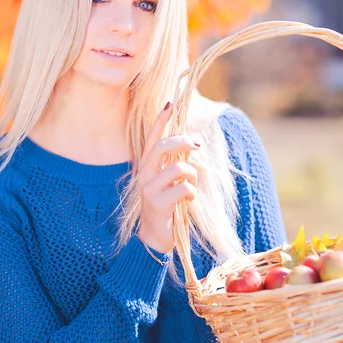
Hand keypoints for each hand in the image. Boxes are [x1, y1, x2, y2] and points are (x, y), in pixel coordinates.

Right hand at [137, 102, 200, 254]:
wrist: (154, 238)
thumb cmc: (166, 206)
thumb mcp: (170, 181)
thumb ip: (176, 163)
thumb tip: (192, 142)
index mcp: (147, 167)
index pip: (152, 138)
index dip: (160, 120)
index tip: (170, 104)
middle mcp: (144, 175)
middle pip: (162, 147)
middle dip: (182, 141)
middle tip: (197, 145)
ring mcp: (149, 189)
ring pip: (178, 168)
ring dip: (192, 176)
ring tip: (191, 187)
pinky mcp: (157, 204)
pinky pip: (184, 189)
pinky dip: (192, 195)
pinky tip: (188, 203)